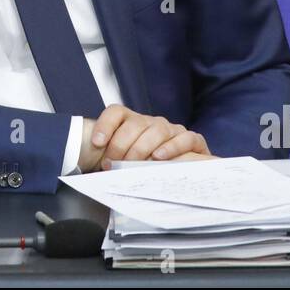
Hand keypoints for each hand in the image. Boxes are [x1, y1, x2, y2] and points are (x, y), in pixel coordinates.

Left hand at [78, 104, 209, 170]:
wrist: (182, 176)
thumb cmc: (148, 169)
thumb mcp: (126, 163)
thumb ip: (112, 160)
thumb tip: (97, 168)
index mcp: (133, 123)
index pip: (116, 113)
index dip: (105, 125)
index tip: (97, 143)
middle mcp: (152, 123)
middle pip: (135, 123)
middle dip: (121, 144)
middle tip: (113, 164)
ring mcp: (172, 130)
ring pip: (158, 129)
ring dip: (143, 147)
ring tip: (133, 163)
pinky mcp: (193, 141)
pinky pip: (185, 138)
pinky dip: (172, 147)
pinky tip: (160, 157)